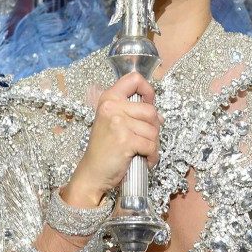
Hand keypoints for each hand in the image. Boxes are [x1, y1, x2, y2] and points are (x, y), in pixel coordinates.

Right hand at [63, 73, 162, 207]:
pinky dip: (152, 156)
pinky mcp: (125, 140)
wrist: (92, 173)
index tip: (148, 103)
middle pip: (150, 110)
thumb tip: (159, 116)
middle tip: (144, 139)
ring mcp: (118, 123)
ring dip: (153, 144)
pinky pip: (151, 145)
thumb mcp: (113, 121)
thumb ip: (132, 112)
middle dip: (154, 127)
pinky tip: (143, 160)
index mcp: (109, 98)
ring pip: (153, 130)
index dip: (147, 90)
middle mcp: (112, 107)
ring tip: (142, 151)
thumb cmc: (104, 148)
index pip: (134, 79)